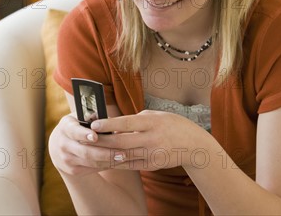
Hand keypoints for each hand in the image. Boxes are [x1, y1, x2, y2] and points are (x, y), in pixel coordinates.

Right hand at [48, 113, 121, 176]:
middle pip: (85, 152)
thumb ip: (92, 116)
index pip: (74, 132)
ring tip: (123, 157)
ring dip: (108, 161)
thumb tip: (107, 118)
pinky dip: (105, 165)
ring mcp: (67, 160)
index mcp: (65, 128)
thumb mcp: (79, 116)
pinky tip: (117, 162)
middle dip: (105, 153)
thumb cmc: (75, 125)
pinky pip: (91, 169)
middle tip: (122, 152)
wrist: (57, 146)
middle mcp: (64, 145)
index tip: (95, 136)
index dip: (84, 134)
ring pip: (90, 162)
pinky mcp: (73, 170)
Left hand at [89, 110, 208, 171]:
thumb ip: (136, 119)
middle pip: (122, 142)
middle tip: (86, 139)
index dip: (109, 124)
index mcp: (152, 122)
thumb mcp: (156, 115)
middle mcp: (151, 138)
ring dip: (106, 154)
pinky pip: (130, 165)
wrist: (194, 145)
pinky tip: (105, 160)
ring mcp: (152, 154)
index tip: (94, 124)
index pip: (126, 123)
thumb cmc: (172, 124)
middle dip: (102, 141)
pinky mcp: (152, 165)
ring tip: (90, 150)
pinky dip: (116, 162)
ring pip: (124, 155)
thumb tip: (116, 124)